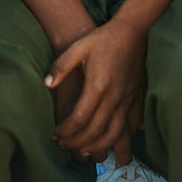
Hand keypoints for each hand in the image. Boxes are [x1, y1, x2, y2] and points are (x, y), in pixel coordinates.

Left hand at [46, 19, 146, 165]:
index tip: (54, 134)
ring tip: (82, 150)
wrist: (133, 31)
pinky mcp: (134, 99)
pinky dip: (117, 139)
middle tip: (63, 145)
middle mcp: (114, 97)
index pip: (79, 120)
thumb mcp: (78, 48)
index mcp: (97, 86)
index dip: (65, 131)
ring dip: (97, 146)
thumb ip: (60, 67)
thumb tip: (47, 85)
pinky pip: (128, 126)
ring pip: (113, 134)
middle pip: (94, 132)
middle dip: (76, 143)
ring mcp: (126, 100)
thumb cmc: (103, 39)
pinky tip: (107, 141)